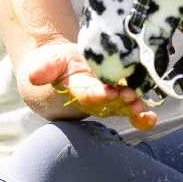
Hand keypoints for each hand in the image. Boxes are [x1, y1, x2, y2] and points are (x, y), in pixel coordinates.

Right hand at [21, 40, 158, 130]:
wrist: (66, 72)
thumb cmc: (58, 66)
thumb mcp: (50, 62)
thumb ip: (44, 69)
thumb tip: (32, 76)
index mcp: (78, 91)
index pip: (87, 95)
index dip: (96, 94)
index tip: (105, 92)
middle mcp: (96, 100)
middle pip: (109, 104)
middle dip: (120, 101)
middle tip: (129, 95)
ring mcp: (111, 100)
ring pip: (123, 108)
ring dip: (133, 108)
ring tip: (141, 106)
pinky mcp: (124, 95)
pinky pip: (134, 110)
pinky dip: (143, 117)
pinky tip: (150, 119)